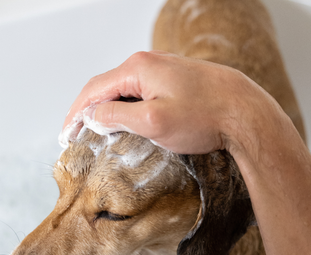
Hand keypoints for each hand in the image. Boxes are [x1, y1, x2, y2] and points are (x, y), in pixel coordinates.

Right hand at [60, 51, 265, 153]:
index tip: (66, 134)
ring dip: (106, 110)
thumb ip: (117, 115)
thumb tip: (93, 115)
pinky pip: (139, 93)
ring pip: (123, 90)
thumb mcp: (153, 121)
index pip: (93, 90)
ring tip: (95, 131)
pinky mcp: (173, 82)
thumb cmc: (204, 116)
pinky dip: (125, 107)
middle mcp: (147, 64)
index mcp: (137, 69)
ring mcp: (162, 71)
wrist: (245, 112)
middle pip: (106, 87)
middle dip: (87, 110)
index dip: (75, 113)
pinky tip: (124, 121)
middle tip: (76, 134)